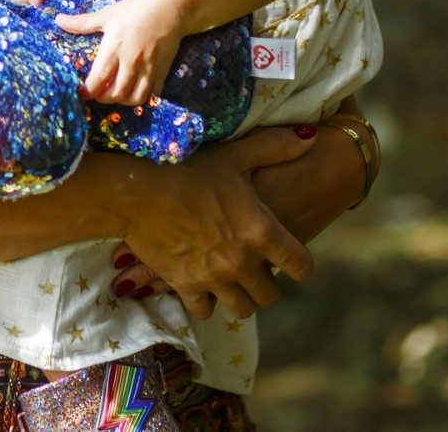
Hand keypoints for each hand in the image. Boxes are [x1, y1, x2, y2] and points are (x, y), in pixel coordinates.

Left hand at [54, 0, 185, 103]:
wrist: (171, 6)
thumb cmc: (137, 8)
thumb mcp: (108, 14)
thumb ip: (83, 22)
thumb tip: (58, 21)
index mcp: (115, 48)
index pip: (98, 78)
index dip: (88, 91)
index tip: (82, 94)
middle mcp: (131, 62)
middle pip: (115, 93)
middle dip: (103, 98)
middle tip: (97, 94)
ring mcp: (149, 68)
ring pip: (135, 98)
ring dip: (122, 101)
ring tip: (115, 93)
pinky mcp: (162, 71)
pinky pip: (152, 93)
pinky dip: (142, 97)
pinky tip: (135, 90)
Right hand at [106, 125, 317, 319]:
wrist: (137, 190)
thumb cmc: (188, 168)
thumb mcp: (234, 154)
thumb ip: (275, 147)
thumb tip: (311, 137)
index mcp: (261, 232)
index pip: (301, 266)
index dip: (299, 263)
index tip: (289, 258)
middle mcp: (242, 262)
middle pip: (271, 295)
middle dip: (266, 282)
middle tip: (254, 266)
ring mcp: (213, 279)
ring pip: (242, 308)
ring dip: (238, 295)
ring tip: (229, 279)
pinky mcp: (185, 287)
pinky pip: (204, 311)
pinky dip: (205, 301)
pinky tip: (201, 284)